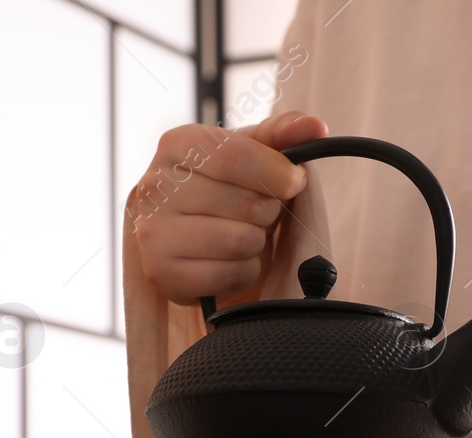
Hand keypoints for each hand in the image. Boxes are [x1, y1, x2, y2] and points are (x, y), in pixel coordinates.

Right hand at [130, 111, 328, 304]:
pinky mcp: (161, 274)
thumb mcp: (252, 150)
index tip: (294, 182)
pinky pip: (229, 276)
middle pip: (246, 204)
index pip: (237, 156)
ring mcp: (152, 233)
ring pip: (240, 242)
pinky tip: (226, 260)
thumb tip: (318, 128)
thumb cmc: (224, 184)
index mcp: (177, 144)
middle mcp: (155, 186)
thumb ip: (284, 133)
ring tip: (239, 234)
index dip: (277, 174)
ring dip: (254, 243)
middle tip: (255, 211)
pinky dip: (241, 272)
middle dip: (266, 212)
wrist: (187, 229)